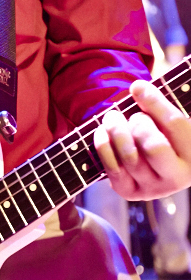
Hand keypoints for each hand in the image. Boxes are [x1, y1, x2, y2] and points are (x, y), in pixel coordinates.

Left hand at [94, 80, 190, 200]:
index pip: (174, 124)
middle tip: (132, 114)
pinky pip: (112, 169)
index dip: (153, 103)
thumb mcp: (170, 121)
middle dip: (137, 124)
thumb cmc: (166, 136)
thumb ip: (158, 105)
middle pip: (154, 147)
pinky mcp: (130, 192)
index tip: (137, 87)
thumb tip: (137, 88)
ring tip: (113, 118)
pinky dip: (104, 146)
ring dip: (116, 131)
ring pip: (130, 158)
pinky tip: (102, 132)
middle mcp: (177, 178)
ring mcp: (153, 189)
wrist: (157, 166)